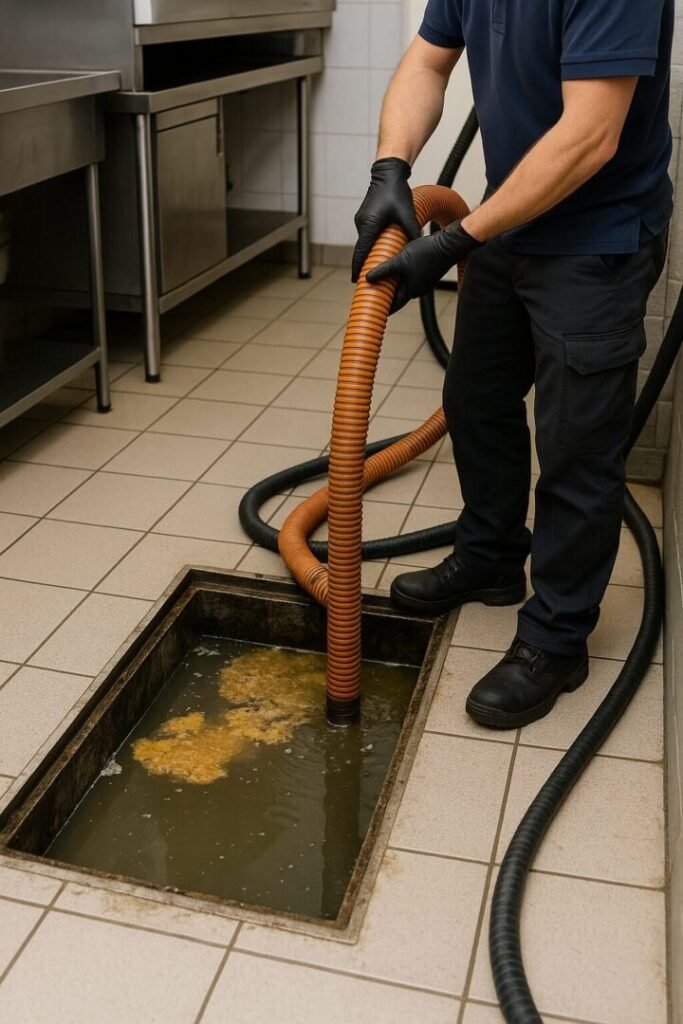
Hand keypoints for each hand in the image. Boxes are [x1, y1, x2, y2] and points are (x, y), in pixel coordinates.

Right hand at [351, 157, 420, 282]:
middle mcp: (362, 224)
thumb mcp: (406, 213)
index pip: (361, 252)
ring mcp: (362, 220)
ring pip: (365, 242)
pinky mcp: (365, 216)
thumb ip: (412, 230)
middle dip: (363, 265)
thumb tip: (419, 245)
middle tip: (366, 281)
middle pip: (361, 250)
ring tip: (374, 268)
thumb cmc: (396, 192)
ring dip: (369, 254)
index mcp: (369, 225)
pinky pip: (367, 234)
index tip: (355, 281)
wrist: (388, 173)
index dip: (357, 268)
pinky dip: (371, 244)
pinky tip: (379, 250)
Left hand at [366, 220, 482, 313]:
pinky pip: (413, 276)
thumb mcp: (400, 260)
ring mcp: (425, 280)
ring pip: (407, 284)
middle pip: (400, 295)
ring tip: (385, 280)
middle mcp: (420, 288)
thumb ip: (384, 270)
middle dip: (388, 294)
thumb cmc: (427, 253)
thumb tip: (367, 278)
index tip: (374, 310)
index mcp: (412, 290)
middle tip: (375, 295)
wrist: (450, 244)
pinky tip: (400, 267)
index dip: (384, 307)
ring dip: (396, 283)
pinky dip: (404, 275)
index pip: (394, 304)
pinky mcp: (429, 271)